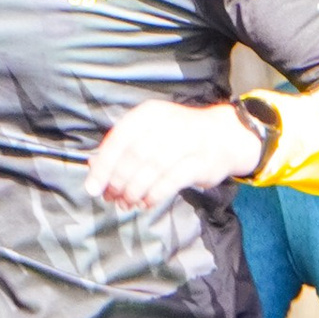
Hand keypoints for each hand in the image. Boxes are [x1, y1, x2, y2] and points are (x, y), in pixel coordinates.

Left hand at [82, 99, 263, 211]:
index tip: (93, 188)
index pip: (118, 140)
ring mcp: (186, 141)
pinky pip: (171, 181)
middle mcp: (166, 124)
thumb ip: (122, 149)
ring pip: (151, 170)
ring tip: (127, 203)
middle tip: (112, 199)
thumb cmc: (179, 137)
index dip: (103, 167)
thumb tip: (93, 168)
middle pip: (133, 156)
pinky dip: (154, 195)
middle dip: (118, 182)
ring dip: (135, 191)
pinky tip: (146, 203)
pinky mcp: (200, 162)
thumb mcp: (149, 133)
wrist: (225, 136)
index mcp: (148, 114)